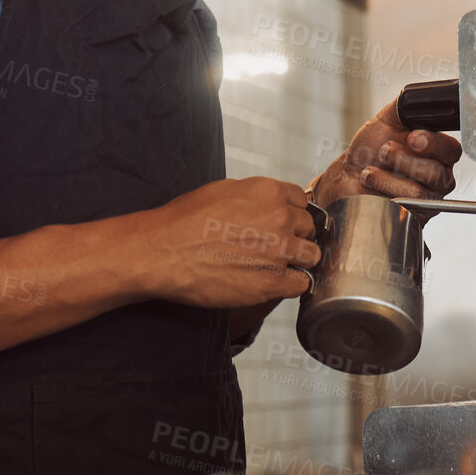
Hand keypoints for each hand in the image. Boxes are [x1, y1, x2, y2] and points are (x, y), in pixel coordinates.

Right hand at [141, 177, 319, 307]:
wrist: (164, 251)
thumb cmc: (184, 221)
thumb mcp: (224, 190)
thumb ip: (255, 196)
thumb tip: (268, 204)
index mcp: (269, 192)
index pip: (302, 201)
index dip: (292, 213)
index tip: (284, 223)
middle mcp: (280, 219)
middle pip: (308, 228)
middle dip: (295, 236)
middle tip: (275, 246)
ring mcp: (279, 252)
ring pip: (311, 256)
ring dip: (298, 261)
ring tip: (276, 266)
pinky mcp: (271, 283)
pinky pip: (301, 284)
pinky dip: (292, 285)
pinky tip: (275, 282)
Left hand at [310, 100, 463, 208]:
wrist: (347, 176)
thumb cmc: (368, 150)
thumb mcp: (386, 121)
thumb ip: (406, 108)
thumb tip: (418, 99)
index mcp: (438, 153)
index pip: (452, 150)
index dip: (433, 144)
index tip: (412, 137)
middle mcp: (438, 178)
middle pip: (438, 173)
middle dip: (404, 160)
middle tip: (384, 151)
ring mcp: (428, 201)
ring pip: (420, 192)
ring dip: (388, 177)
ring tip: (371, 170)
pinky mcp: (413, 217)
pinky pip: (405, 208)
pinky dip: (383, 191)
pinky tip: (371, 183)